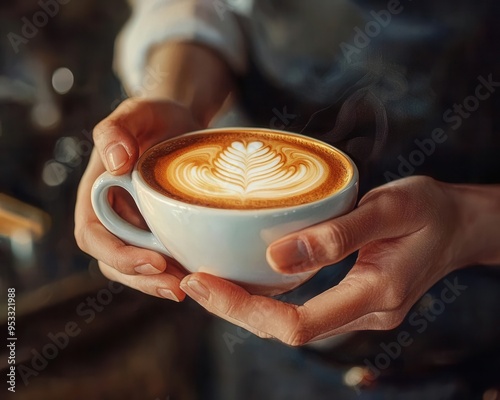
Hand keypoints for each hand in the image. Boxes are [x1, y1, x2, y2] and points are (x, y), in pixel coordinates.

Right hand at [75, 98, 200, 301]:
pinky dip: (178, 270)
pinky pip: (164, 257)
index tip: (152, 260)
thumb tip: (115, 162)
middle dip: (142, 280)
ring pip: (140, 267)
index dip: (117, 255)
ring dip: (160, 283)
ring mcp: (137, 226)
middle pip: (115, 263)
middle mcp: (113, 216)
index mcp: (97, 195)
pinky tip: (201, 274)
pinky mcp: (160, 230)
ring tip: (190, 288)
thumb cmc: (154, 116)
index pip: (93, 236)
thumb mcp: (135, 112)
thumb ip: (115, 131)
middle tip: (176, 288)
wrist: (180, 122)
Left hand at [179, 176, 499, 344]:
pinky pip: (304, 308)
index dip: (245, 309)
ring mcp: (360, 310)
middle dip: (235, 310)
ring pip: (292, 322)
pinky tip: (248, 278)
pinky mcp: (355, 298)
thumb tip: (276, 259)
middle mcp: (366, 313)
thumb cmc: (429, 210)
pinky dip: (270, 297)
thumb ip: (337, 236)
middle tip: (192, 281)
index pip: (298, 324)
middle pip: (287, 329)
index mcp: (376, 293)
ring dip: (248, 306)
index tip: (204, 282)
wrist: (459, 224)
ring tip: (208, 281)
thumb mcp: (389, 209)